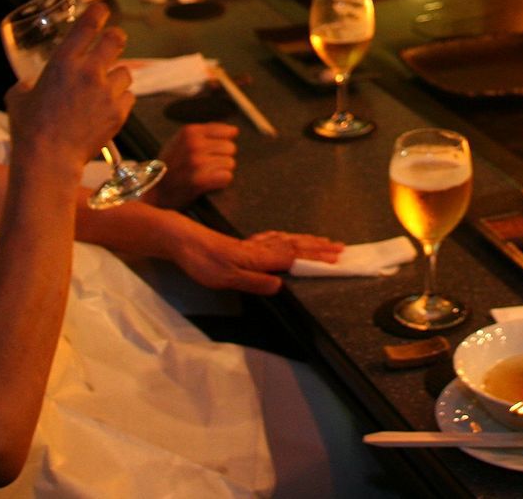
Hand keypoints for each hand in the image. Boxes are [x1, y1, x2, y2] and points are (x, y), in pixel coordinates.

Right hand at [6, 3, 130, 173]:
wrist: (49, 159)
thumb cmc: (29, 129)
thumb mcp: (18, 98)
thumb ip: (28, 84)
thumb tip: (30, 83)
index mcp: (63, 62)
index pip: (87, 25)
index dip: (98, 12)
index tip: (101, 10)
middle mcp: (89, 72)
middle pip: (116, 40)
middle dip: (116, 38)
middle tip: (113, 42)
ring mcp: (107, 92)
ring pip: (125, 72)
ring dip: (116, 76)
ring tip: (104, 88)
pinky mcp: (118, 112)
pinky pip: (128, 97)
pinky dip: (120, 99)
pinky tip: (108, 108)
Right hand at [147, 123, 238, 207]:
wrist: (155, 191)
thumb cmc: (170, 166)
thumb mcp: (180, 141)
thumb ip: (204, 133)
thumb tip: (234, 131)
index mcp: (189, 131)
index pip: (227, 132)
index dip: (223, 143)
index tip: (213, 152)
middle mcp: (193, 144)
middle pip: (230, 148)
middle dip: (222, 158)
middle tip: (208, 166)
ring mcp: (196, 162)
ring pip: (230, 163)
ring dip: (221, 171)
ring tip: (206, 175)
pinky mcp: (198, 181)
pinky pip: (226, 177)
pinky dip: (221, 182)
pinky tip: (209, 184)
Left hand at [164, 221, 343, 294]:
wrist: (181, 239)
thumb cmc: (201, 260)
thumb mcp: (224, 277)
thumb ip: (253, 281)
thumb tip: (280, 284)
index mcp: (258, 258)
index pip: (294, 258)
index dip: (315, 258)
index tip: (336, 257)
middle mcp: (259, 249)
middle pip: (295, 246)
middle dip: (318, 248)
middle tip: (340, 248)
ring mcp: (252, 244)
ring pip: (286, 241)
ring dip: (307, 242)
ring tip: (324, 242)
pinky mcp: (243, 243)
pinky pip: (274, 238)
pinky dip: (289, 238)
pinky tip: (289, 239)